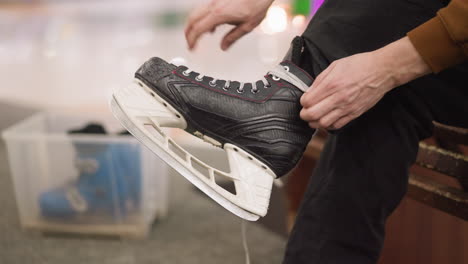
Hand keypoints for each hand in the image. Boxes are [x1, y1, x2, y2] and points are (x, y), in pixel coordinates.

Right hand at [185, 0, 273, 50]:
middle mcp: (214, 5)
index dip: (192, 40)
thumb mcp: (247, 26)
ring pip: (197, 12)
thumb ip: (233, 37)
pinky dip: (203, 19)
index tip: (191, 48)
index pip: (198, 29)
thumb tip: (223, 46)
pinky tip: (212, 27)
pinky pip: (205, 9)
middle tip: (189, 43)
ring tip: (197, 37)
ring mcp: (215, 0)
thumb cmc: (257, 3)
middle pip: (192, 19)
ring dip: (194, 25)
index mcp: (219, 14)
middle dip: (188, 32)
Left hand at [300, 37, 430, 129]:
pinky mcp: (355, 113)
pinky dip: (328, 125)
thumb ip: (320, 80)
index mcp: (331, 84)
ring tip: (315, 117)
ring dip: (315, 122)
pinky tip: (326, 120)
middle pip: (313, 115)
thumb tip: (309, 91)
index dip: (303, 102)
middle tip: (305, 112)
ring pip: (323, 123)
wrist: (382, 71)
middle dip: (305, 115)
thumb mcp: (335, 65)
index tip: (304, 100)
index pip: (308, 101)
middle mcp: (338, 98)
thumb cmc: (359, 65)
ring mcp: (347, 107)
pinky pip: (337, 125)